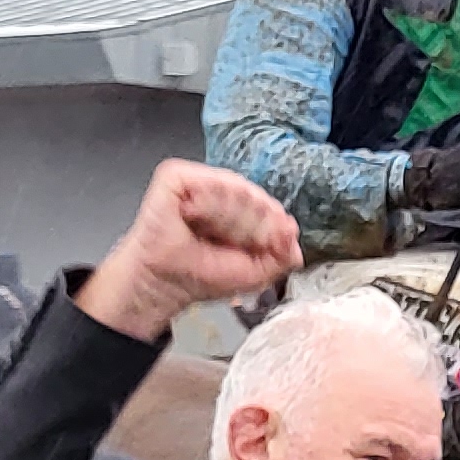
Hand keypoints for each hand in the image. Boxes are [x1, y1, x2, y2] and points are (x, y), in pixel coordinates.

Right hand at [78, 163, 303, 338]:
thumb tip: (294, 233)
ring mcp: (197, 181)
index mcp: (238, 211)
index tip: (271, 246)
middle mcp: (219, 192)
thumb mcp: (254, 272)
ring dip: (231, 221)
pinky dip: (210, 207)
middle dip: (252, 227)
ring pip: (237, 189)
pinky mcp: (175, 176)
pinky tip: (197, 222)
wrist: (164, 283)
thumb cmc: (199, 277)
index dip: (274, 226)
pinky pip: (209, 183)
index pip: (268, 206)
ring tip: (211, 238)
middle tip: (234, 245)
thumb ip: (280, 254)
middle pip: (256, 196)